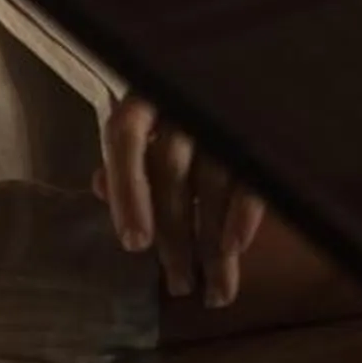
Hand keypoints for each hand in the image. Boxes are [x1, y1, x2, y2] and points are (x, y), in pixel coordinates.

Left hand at [95, 94, 267, 308]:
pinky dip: (243, 214)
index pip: (126, 137)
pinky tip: (236, 248)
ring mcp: (224, 114)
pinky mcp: (261, 131)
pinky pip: (251, 177)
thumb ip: (127, 158)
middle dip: (174, 235)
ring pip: (212, 181)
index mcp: (146, 97)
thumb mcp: (147, 128)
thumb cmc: (178, 113)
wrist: (241, 74)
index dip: (127, 190)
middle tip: (180, 285)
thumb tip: (101, 186)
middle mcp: (183, 102)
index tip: (136, 245)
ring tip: (213, 288)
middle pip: (170, 170)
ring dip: (210, 240)